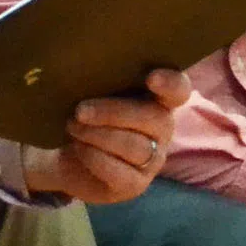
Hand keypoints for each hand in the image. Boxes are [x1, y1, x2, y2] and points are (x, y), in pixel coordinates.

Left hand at [23, 69, 191, 203]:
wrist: (66, 156)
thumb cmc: (85, 115)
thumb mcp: (92, 92)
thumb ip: (101, 78)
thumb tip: (83, 61)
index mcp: (157, 100)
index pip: (179, 90)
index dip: (171, 83)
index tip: (151, 78)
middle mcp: (162, 129)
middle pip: (152, 118)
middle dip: (113, 112)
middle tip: (80, 109)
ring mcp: (152, 159)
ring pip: (135, 146)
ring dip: (98, 135)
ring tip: (72, 125)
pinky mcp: (135, 184)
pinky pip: (119, 171)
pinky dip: (94, 157)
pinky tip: (77, 147)